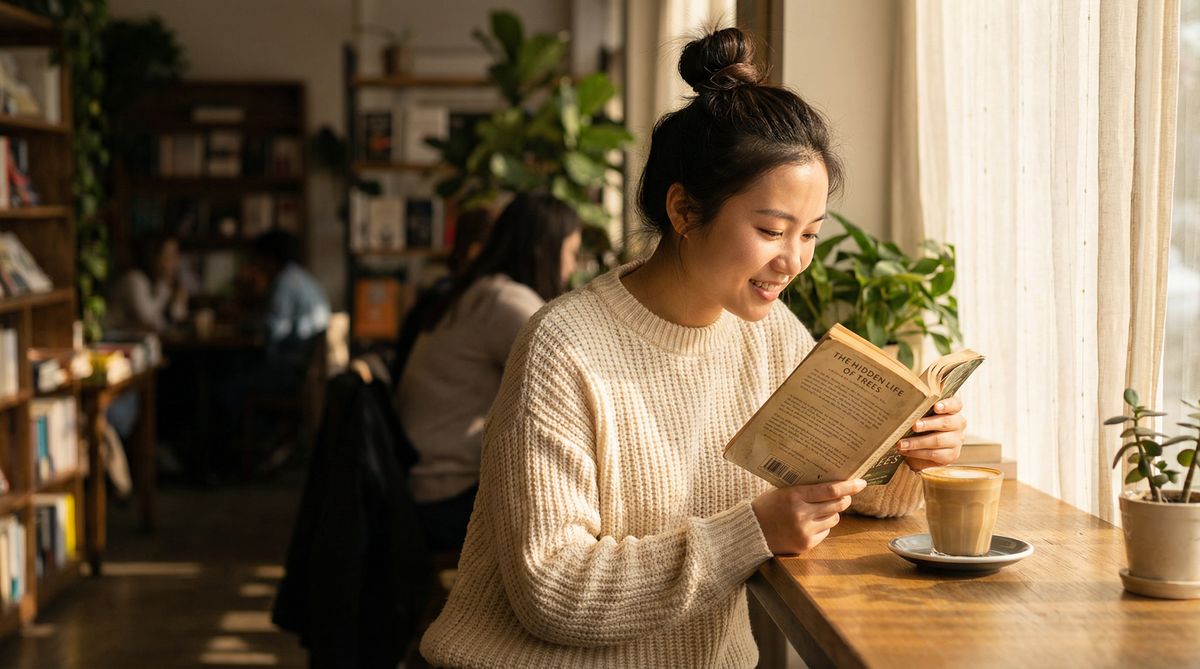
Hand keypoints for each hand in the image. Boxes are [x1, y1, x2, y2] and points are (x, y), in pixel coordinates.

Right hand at [751, 479, 865, 554]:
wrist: (750, 531)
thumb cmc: (767, 506)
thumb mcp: (782, 490)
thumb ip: (805, 488)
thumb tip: (832, 483)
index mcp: (795, 495)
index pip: (830, 490)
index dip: (849, 486)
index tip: (860, 482)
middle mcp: (801, 513)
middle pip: (837, 505)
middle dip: (845, 499)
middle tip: (845, 495)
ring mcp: (804, 530)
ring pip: (834, 519)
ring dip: (832, 512)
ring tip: (820, 509)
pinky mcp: (806, 544)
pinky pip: (825, 532)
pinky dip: (822, 526)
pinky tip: (810, 523)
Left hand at [898, 396, 966, 471]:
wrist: (920, 452)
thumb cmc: (919, 429)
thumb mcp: (920, 418)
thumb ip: (918, 412)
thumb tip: (901, 409)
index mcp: (952, 411)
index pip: (955, 404)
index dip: (947, 405)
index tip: (936, 407)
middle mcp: (958, 424)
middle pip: (946, 422)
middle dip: (928, 424)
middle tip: (914, 426)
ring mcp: (956, 440)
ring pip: (938, 440)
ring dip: (917, 442)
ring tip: (902, 443)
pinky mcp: (952, 455)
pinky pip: (934, 454)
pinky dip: (917, 453)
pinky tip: (906, 451)